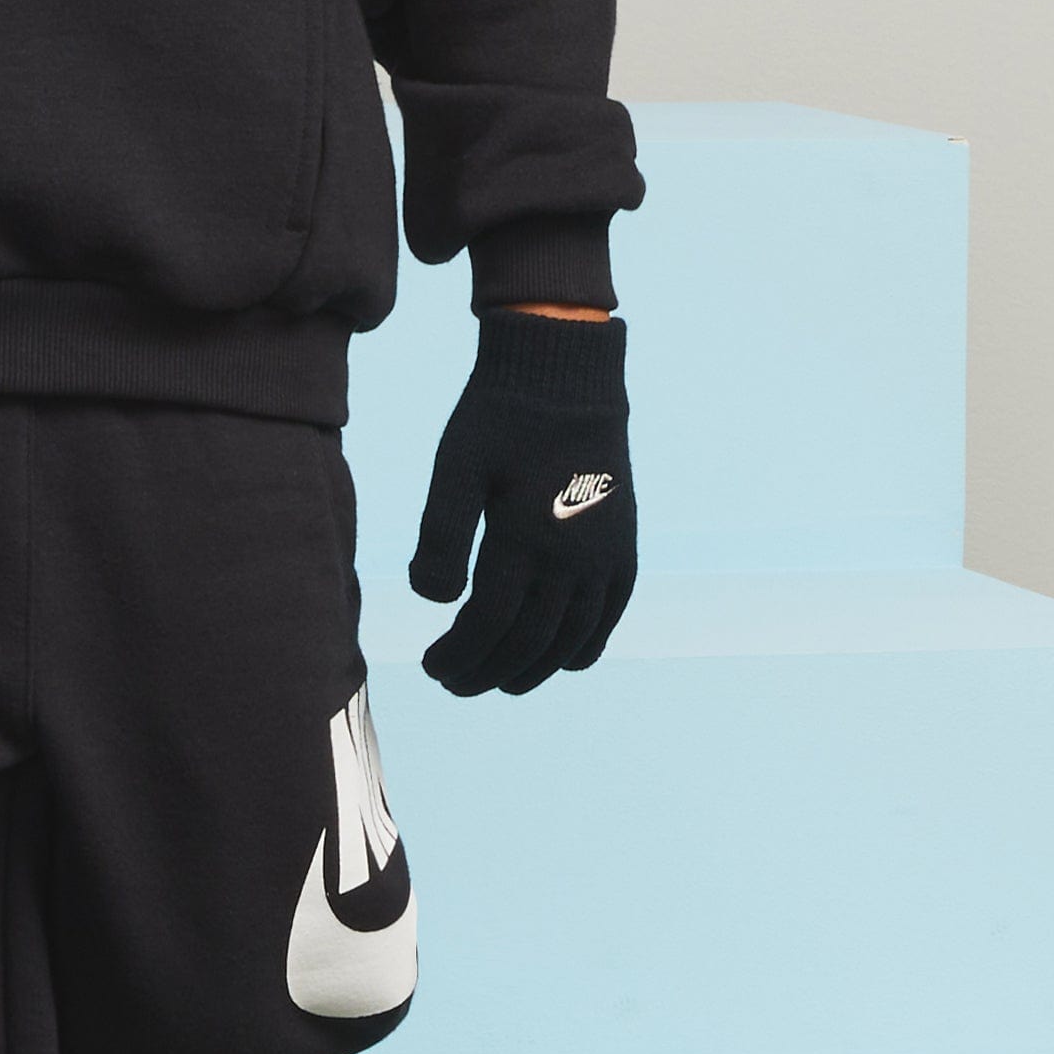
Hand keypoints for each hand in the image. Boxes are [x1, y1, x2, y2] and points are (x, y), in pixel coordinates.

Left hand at [409, 309, 635, 696]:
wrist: (566, 374)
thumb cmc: (500, 417)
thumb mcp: (456, 467)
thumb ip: (443, 536)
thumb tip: (435, 602)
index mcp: (527, 538)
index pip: (489, 625)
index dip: (458, 655)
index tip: (430, 665)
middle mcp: (574, 557)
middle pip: (527, 642)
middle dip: (485, 670)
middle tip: (450, 680)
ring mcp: (606, 555)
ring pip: (570, 639)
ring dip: (531, 669)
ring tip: (496, 679)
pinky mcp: (624, 547)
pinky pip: (608, 616)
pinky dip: (583, 648)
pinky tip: (559, 661)